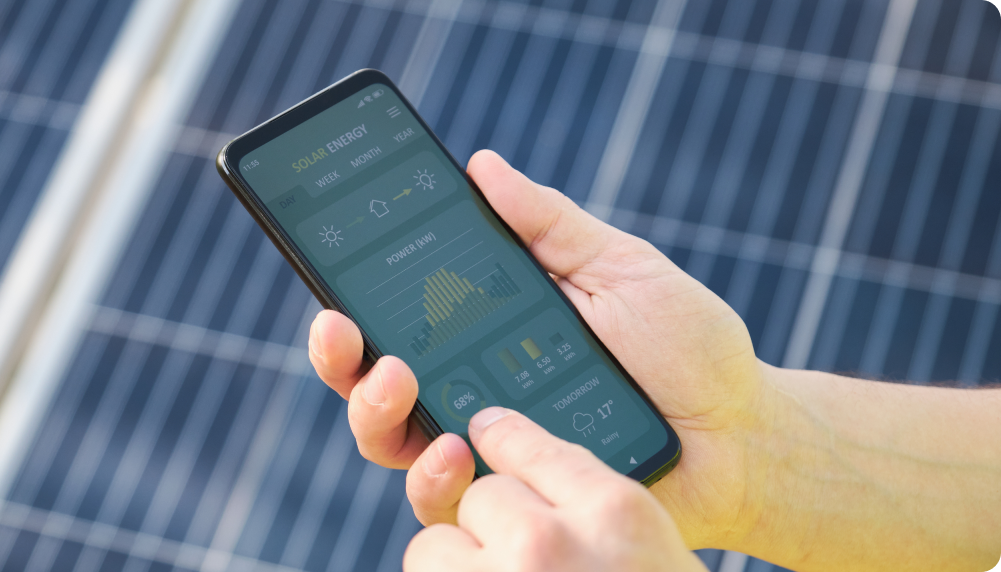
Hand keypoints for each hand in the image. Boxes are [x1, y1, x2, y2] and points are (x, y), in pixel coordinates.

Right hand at [309, 150, 769, 548]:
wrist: (742, 435)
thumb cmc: (687, 348)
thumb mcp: (619, 268)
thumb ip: (550, 225)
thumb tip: (483, 165)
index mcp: (487, 330)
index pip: (399, 316)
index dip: (354, 300)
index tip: (334, 280)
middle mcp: (473, 389)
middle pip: (372, 381)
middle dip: (340, 358)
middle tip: (348, 331)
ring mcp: (488, 449)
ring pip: (390, 442)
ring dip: (372, 411)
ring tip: (398, 379)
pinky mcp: (512, 501)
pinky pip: (445, 502)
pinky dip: (433, 477)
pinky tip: (456, 448)